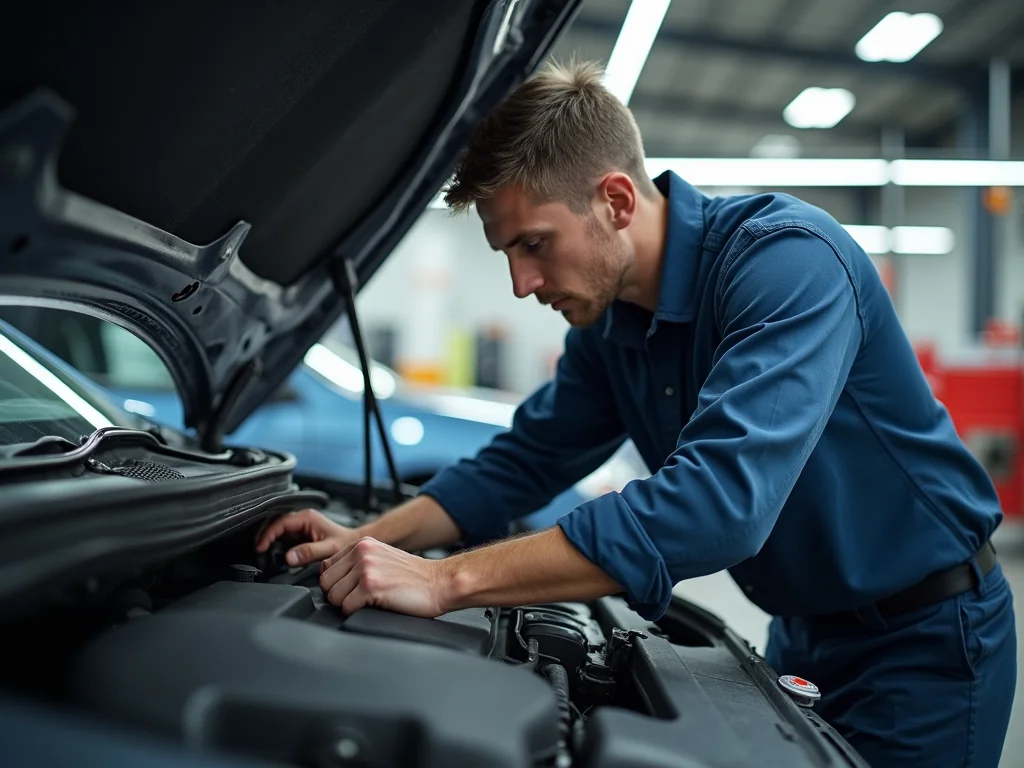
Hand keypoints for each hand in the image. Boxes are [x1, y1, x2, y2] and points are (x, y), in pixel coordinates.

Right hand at [255, 508, 357, 566]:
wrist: (354, 543)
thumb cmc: (345, 543)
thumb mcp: (328, 548)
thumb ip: (308, 552)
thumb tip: (288, 557)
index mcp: (307, 517)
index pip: (280, 522)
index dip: (268, 534)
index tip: (261, 547)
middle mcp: (302, 518)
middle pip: (275, 522)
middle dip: (263, 534)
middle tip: (257, 549)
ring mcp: (300, 525)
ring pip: (277, 527)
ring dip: (268, 537)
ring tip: (260, 550)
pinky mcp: (300, 532)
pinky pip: (283, 534)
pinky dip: (274, 541)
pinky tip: (270, 551)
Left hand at [319, 537, 451, 617]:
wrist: (440, 583)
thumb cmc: (414, 576)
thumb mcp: (382, 558)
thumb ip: (356, 562)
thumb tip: (330, 577)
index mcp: (362, 544)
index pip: (326, 566)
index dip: (335, 583)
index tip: (349, 589)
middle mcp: (362, 553)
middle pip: (325, 583)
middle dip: (338, 595)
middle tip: (359, 599)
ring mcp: (366, 569)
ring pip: (333, 597)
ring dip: (348, 605)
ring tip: (368, 602)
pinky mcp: (371, 587)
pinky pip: (346, 607)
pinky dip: (356, 612)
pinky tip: (374, 606)